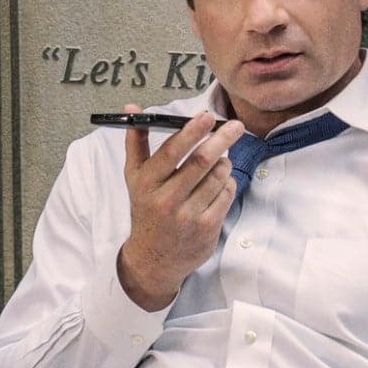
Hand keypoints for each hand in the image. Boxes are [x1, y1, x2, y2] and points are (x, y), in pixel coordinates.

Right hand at [115, 106, 247, 310]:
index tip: (207, 116)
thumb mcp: (134, 178)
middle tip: (235, 126)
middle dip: (222, 138)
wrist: (153, 259)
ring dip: (225, 161)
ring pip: (219, 176)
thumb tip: (132, 108)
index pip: (172, 151)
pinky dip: (227, 182)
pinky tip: (219, 182)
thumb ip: (136, 142)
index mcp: (147, 183)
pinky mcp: (207, 228)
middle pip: (202, 161)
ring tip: (221, 158)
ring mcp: (188, 216)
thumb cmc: (146, 209)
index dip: (192, 131)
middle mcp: (167, 199)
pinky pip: (227, 194)